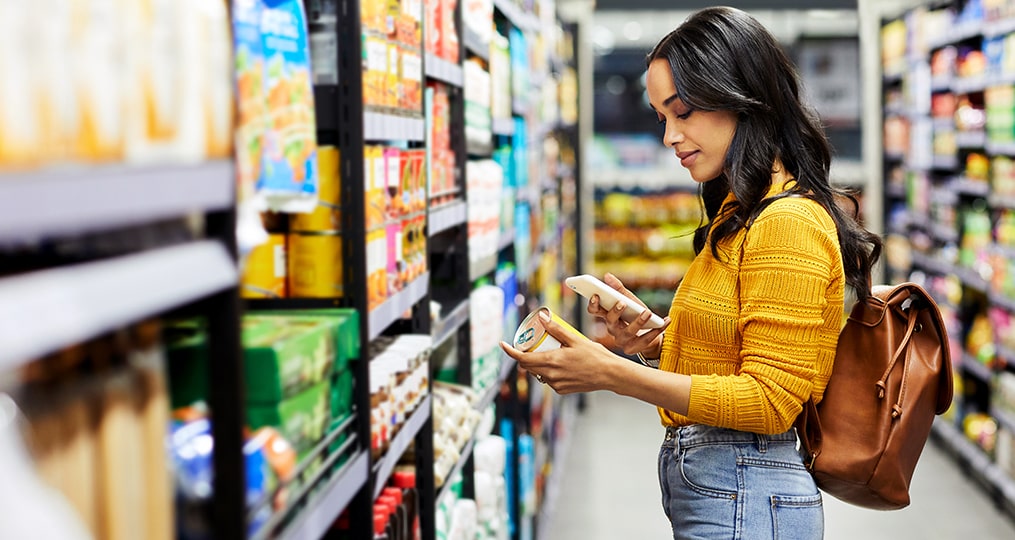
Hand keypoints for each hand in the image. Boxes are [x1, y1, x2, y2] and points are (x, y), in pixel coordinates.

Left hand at [500, 310, 622, 393]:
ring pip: (538, 373)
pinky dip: (549, 371)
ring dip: (538, 363)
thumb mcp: (575, 339)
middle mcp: (550, 376)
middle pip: (528, 366)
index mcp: (551, 361)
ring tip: (548, 351)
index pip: (522, 358)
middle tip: (530, 343)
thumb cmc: (595, 355)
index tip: (503, 344)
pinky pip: (548, 380)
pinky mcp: (562, 390)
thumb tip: (542, 317)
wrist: (609, 374)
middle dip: (525, 355)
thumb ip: (556, 329)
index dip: (510, 351)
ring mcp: (556, 385)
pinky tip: (559, 364)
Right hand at [586, 273, 669, 356]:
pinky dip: (657, 330)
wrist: (650, 335)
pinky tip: (666, 320)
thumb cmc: (636, 315)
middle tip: (622, 302)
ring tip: (648, 312)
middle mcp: (612, 330)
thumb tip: (607, 275)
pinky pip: (646, 339)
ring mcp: (622, 341)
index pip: (594, 311)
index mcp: (608, 316)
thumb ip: (619, 289)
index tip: (596, 295)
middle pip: (610, 321)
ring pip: (628, 332)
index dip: (593, 304)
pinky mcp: (634, 349)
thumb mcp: (629, 300)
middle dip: (615, 312)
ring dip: (639, 322)